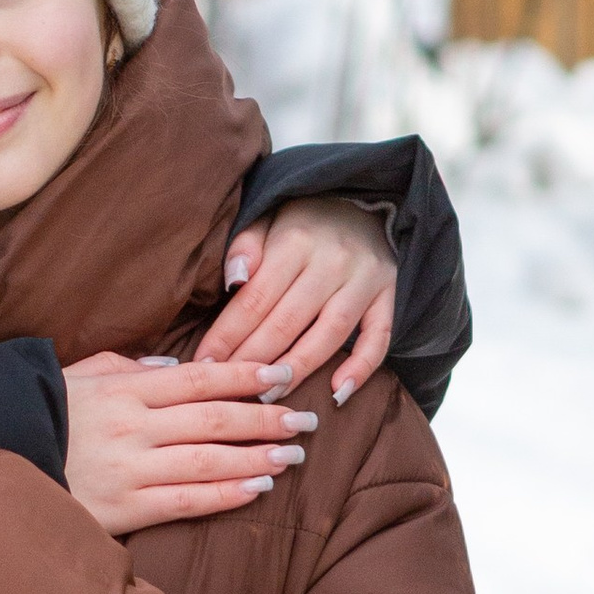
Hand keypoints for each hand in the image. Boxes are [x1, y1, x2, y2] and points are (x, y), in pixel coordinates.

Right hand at [61, 355, 313, 536]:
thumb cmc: (44, 416)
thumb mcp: (79, 376)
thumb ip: (127, 366)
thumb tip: (175, 365)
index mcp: (125, 389)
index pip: (200, 378)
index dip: (245, 375)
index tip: (281, 373)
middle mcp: (133, 425)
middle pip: (216, 417)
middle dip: (266, 417)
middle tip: (304, 419)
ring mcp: (131, 468)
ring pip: (210, 459)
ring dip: (258, 457)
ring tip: (292, 456)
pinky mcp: (125, 508)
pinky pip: (188, 500)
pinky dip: (227, 493)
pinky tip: (258, 489)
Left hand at [196, 195, 395, 400]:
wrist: (362, 199)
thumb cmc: (302, 220)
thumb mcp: (266, 217)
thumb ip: (245, 246)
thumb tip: (233, 280)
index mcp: (295, 241)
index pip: (255, 299)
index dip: (227, 336)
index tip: (205, 364)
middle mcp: (332, 262)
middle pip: (287, 322)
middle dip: (253, 360)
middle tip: (229, 390)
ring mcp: (365, 280)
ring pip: (329, 334)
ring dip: (299, 369)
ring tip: (269, 395)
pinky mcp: (389, 293)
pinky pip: (380, 335)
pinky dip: (363, 366)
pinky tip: (339, 392)